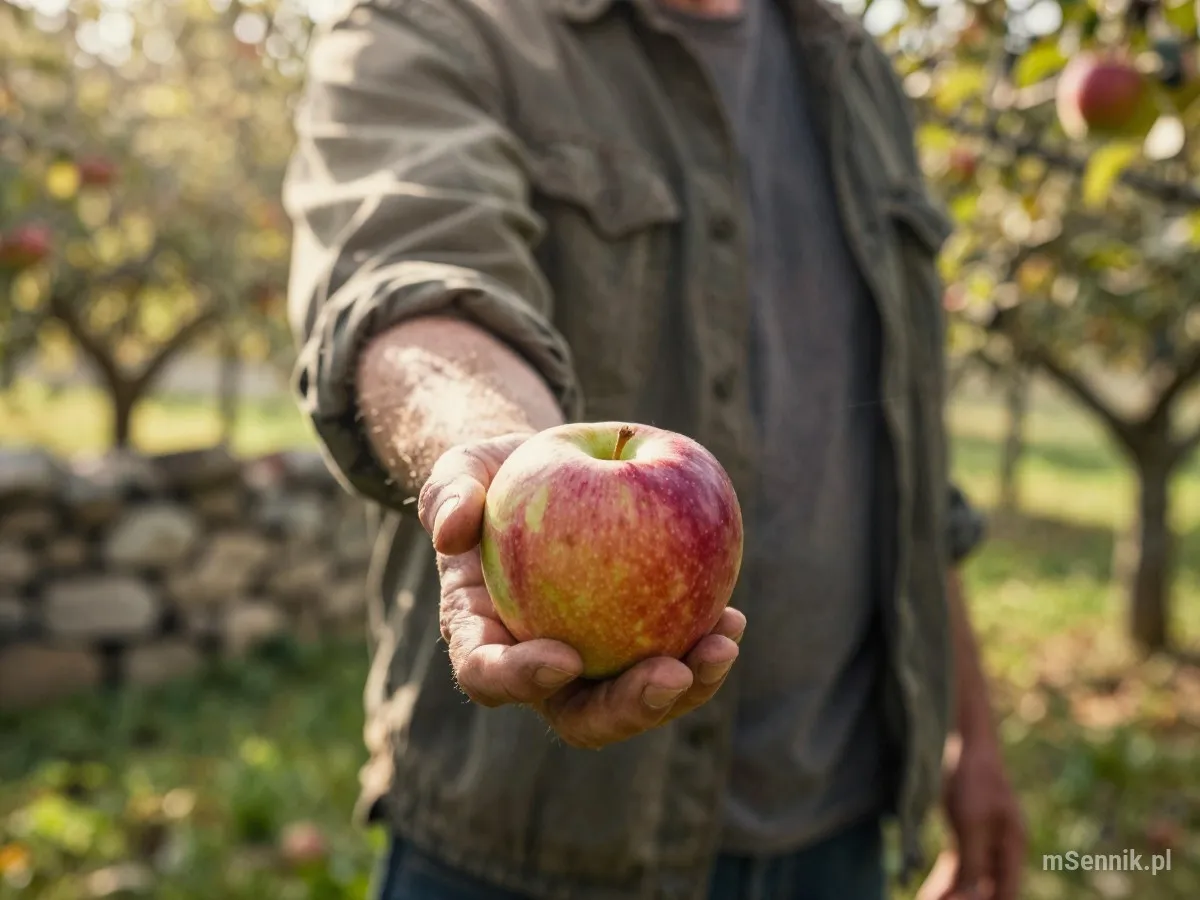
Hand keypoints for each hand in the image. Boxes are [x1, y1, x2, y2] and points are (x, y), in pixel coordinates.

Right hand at [417, 432, 744, 749]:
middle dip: (627, 708)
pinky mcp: (635, 644)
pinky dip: (701, 646)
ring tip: (722, 645)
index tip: (564, 658)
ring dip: (684, 687)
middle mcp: (536, 666)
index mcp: (481, 636)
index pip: (489, 675)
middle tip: (670, 675)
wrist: (540, 477)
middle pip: (578, 715)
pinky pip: (670, 657)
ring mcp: (591, 662)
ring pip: (635, 700)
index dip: (522, 680)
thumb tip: (451, 530)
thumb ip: (448, 493)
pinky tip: (732, 619)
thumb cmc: (492, 478)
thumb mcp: (460, 470)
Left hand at [918, 732, 1025, 899]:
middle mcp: (1003, 848)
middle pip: (987, 888)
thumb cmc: (974, 780)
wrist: (966, 745)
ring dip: (952, 894)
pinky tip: (931, 892)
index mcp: (1013, 847)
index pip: (1005, 892)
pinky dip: (946, 880)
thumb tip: (970, 896)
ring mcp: (985, 840)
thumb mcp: (971, 824)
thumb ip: (972, 862)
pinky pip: (958, 864)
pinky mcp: (967, 831)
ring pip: (969, 879)